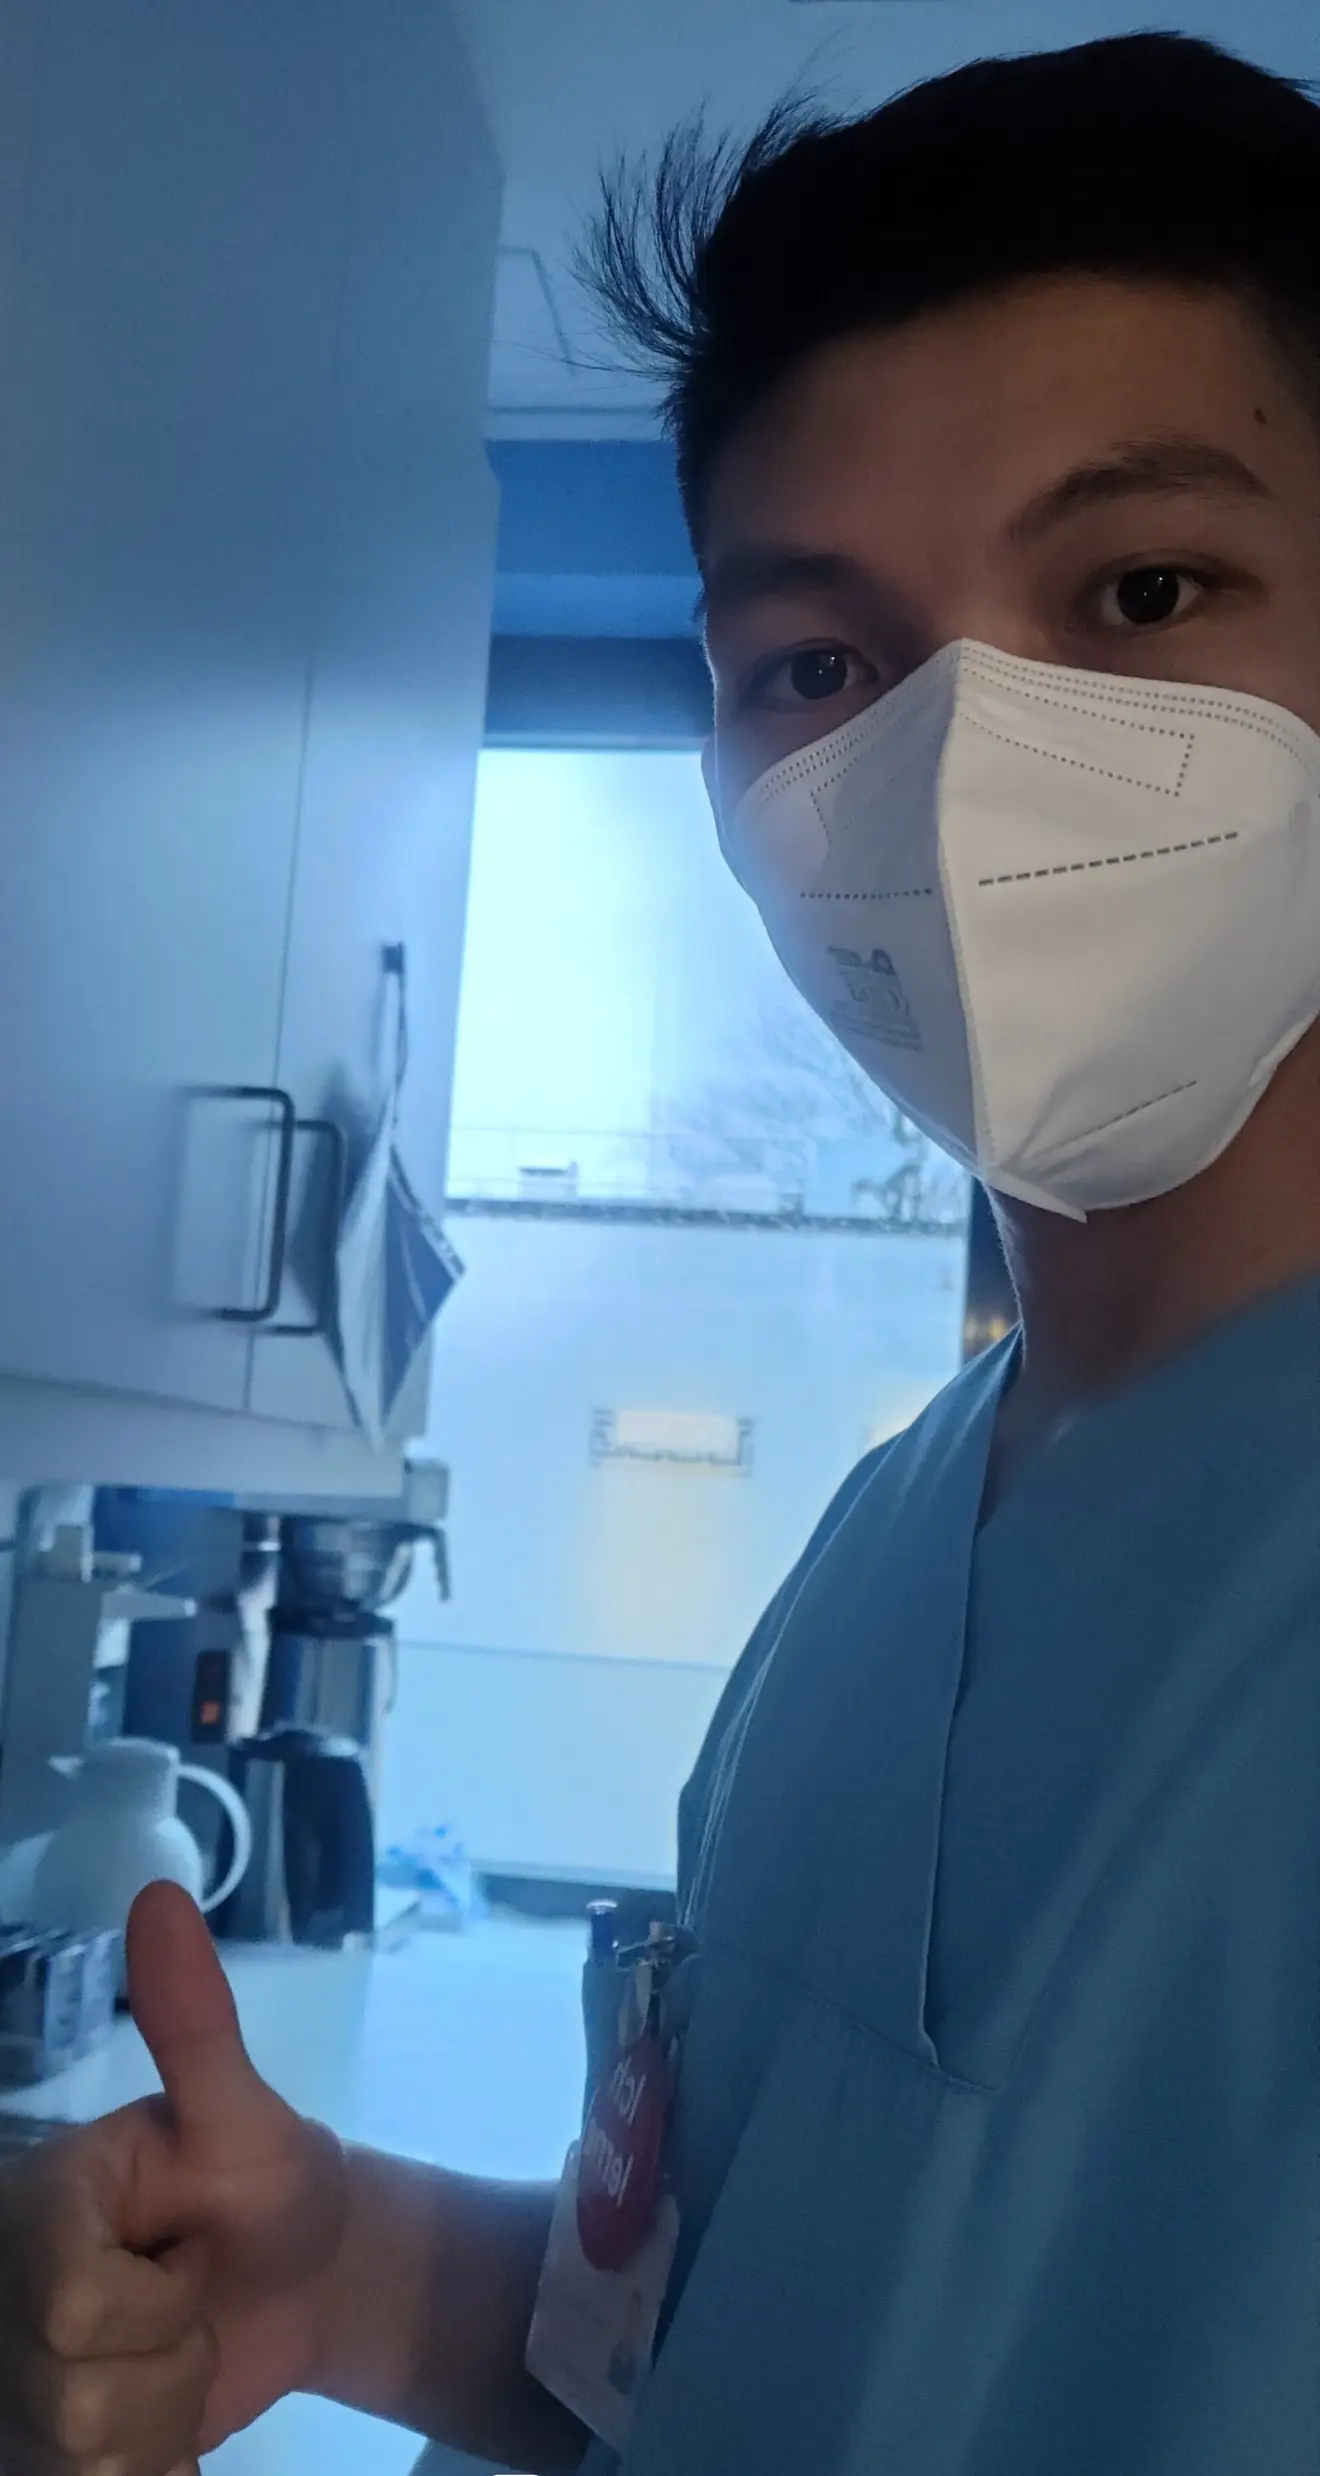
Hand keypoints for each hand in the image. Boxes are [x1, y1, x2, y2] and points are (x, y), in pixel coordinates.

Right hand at [0, 1881, 349, 2472]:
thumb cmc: (271, 2187)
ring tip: (182, 2356)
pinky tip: (165, 2433)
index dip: (153, 2302)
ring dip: (167, 2421)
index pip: (70, 2304)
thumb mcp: (245, 2115)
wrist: (306, 2281)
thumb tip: (158, 1895)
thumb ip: (194, 2021)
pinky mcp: (40, 2450)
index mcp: (41, 2202)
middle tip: (193, 2303)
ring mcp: (14, 2379)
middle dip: (170, 2362)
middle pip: (74, 2391)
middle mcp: (7, 2287)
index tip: (185, 2252)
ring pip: (86, 2453)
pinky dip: (152, 2471)